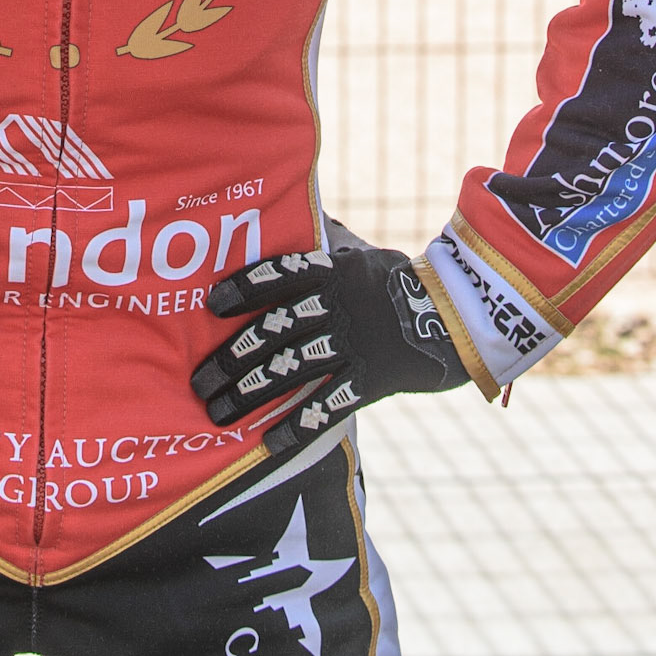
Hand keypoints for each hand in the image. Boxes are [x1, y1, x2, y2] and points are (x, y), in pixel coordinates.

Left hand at [191, 241, 465, 457]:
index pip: (276, 276)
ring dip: (250, 393)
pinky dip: (297, 426)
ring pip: (291, 369)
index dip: (242, 289)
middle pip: (273, 331)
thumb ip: (326, 241)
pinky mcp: (372, 379)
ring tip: (218, 413)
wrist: (457, 318)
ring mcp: (354, 343)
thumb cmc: (398, 282)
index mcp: (331, 271)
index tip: (210, 306)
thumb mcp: (361, 254)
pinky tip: (269, 444)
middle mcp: (337, 305)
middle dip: (231, 358)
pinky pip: (327, 405)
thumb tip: (298, 212)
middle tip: (198, 383)